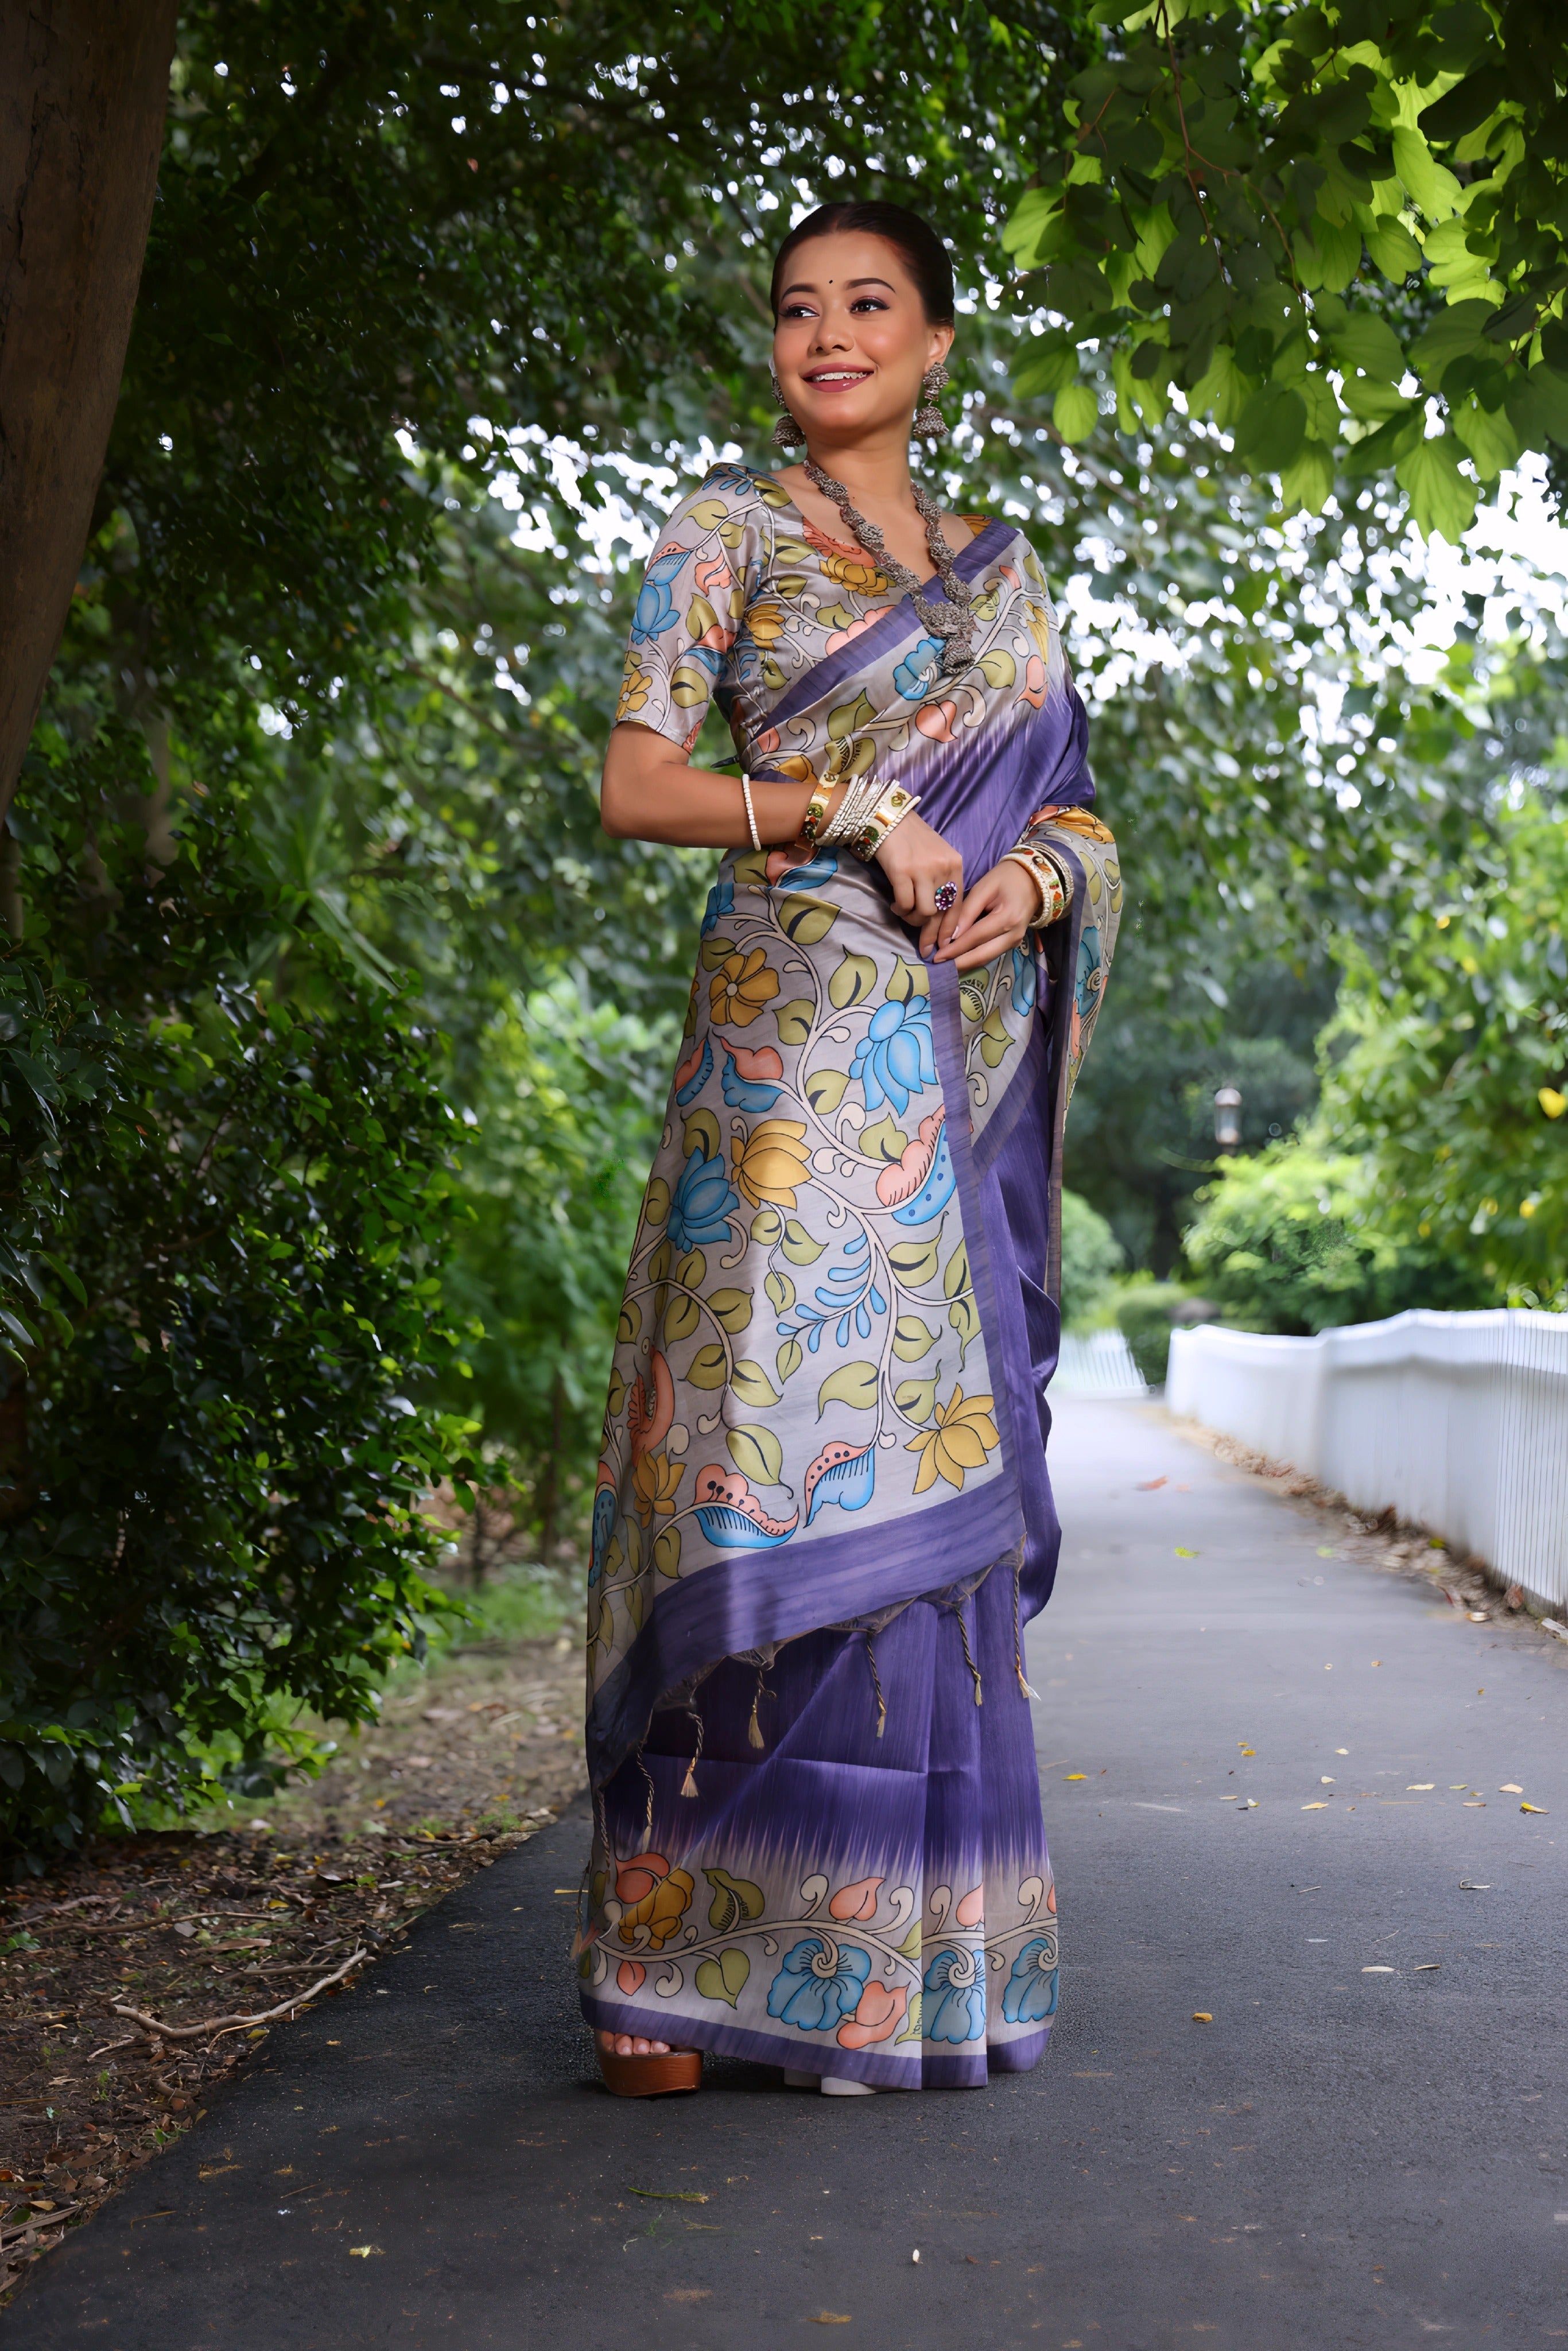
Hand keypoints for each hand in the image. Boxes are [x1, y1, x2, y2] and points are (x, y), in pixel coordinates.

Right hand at [874, 811, 964, 958]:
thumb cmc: (912, 839)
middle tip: (925, 949)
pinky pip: (905, 904)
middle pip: (942, 912)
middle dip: (933, 935)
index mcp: (955, 864)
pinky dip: (900, 910)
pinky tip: (895, 904)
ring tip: (905, 913)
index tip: (945, 945)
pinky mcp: (902, 871)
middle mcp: (942, 867)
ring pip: (925, 911)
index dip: (952, 928)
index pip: (958, 903)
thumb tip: (939, 916)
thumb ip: (942, 881)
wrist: (888, 817)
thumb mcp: (936, 856)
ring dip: (913, 919)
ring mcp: (923, 869)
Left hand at [932, 858, 1041, 973]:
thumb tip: (950, 935)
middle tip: (938, 966)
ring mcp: (1016, 941)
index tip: (936, 956)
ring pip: (987, 958)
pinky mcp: (1014, 943)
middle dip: (959, 963)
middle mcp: (1014, 934)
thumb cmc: (1006, 878)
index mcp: (1007, 917)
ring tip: (945, 965)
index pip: (976, 937)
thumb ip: (967, 911)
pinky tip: (960, 958)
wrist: (1032, 879)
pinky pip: (992, 954)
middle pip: (983, 955)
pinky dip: (975, 958)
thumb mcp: (984, 888)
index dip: (955, 948)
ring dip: (966, 963)